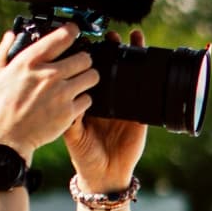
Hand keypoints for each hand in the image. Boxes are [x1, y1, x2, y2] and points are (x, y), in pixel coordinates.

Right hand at [0, 23, 95, 154]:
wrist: (3, 142)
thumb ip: (3, 52)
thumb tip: (10, 35)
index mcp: (30, 61)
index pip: (62, 36)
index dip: (72, 31)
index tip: (73, 31)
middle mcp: (49, 74)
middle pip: (85, 57)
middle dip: (83, 59)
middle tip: (78, 64)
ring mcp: (61, 94)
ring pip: (92, 76)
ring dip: (87, 78)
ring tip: (79, 82)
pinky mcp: (69, 112)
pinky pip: (88, 99)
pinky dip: (83, 100)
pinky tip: (73, 102)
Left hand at [64, 28, 147, 187]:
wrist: (105, 175)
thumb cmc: (84, 155)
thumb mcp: (72, 134)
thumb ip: (69, 117)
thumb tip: (61, 96)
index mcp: (89, 100)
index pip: (90, 72)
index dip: (90, 55)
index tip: (88, 38)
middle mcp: (107, 99)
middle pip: (111, 68)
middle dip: (113, 49)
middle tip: (111, 34)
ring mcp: (125, 104)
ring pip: (130, 75)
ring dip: (133, 55)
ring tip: (134, 37)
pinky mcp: (141, 114)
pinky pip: (147, 92)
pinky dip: (149, 77)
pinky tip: (150, 63)